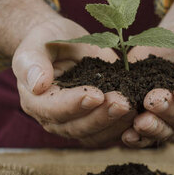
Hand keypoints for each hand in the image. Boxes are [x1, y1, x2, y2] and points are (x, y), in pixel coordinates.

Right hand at [0, 0, 134, 146]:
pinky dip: (125, 126)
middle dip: (101, 116)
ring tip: (134, 106)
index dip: (74, 104)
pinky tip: (141, 113)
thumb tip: (37, 84)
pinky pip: (110, 133)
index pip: (53, 110)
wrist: (66, 43)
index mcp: (35, 102)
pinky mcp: (96, 123)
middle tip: (123, 102)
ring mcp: (75, 124)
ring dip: (116, 123)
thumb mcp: (37, 42)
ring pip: (95, 135)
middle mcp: (54, 120)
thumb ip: (32, 61)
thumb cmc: (48, 39)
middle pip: (77, 127)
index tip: (95, 94)